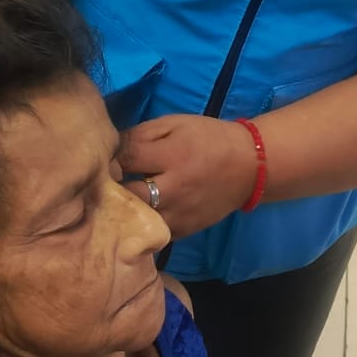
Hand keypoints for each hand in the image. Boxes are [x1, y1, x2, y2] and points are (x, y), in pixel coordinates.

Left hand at [118, 115, 258, 238]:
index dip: (110, 158)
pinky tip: (141, 212)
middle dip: (112, 187)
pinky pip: (153, 232)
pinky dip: (143, 223)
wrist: (249, 166)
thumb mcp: (175, 124)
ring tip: (121, 200)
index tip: (108, 158)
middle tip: (107, 182)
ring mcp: (180, 214)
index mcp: (172, 156)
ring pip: (138, 219)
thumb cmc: (208, 138)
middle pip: (127, 194)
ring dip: (126, 209)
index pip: (126, 159)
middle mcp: (175, 189)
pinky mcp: (185, 230)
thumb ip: (140, 134)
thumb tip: (110, 148)